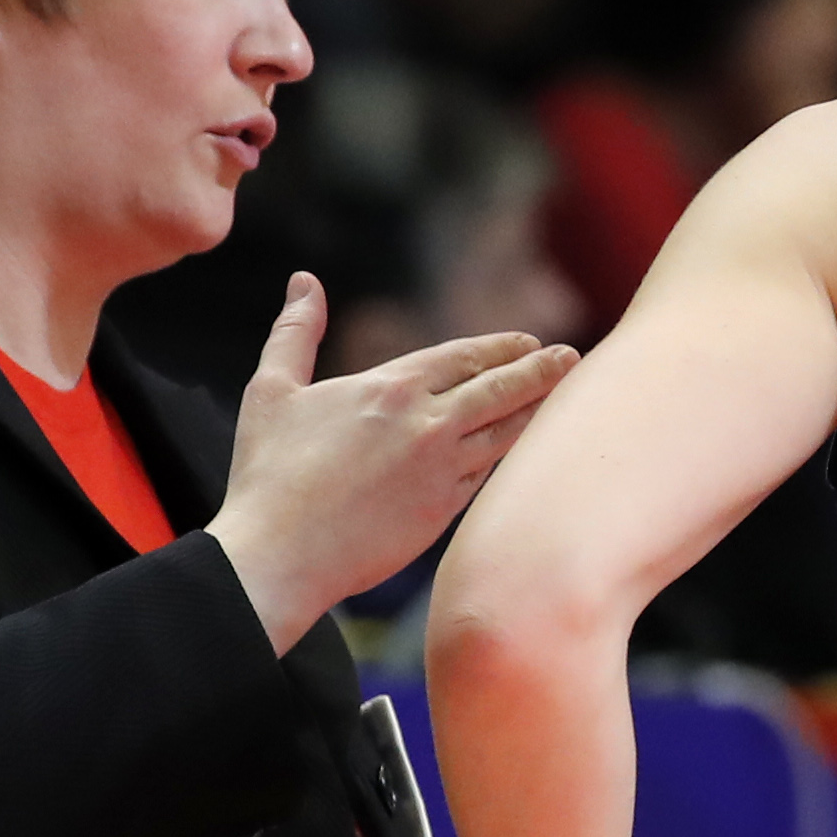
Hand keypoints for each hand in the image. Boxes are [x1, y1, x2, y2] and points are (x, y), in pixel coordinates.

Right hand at [207, 273, 575, 651]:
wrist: (280, 555)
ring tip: (563, 398)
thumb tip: (303, 281)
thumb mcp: (272, 390)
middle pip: (499, 389)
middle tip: (569, 358)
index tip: (528, 342)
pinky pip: (488, 477)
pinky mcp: (443, 513)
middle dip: (538, 371)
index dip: (499, 348)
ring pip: (504, 434)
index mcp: (391, 388)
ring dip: (535, 413)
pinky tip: (523, 453)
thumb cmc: (268, 474)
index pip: (462, 357)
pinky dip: (510, 460)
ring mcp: (441, 471)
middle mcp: (427, 424)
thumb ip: (294, 332)